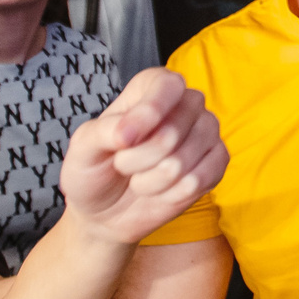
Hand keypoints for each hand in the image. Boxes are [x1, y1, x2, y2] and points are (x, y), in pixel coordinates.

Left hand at [58, 67, 228, 244]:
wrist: (105, 213)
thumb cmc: (94, 171)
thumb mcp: (83, 148)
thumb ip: (102, 131)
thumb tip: (127, 132)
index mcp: (151, 88)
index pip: (167, 86)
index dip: (150, 112)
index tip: (124, 140)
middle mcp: (184, 104)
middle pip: (176, 127)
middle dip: (142, 158)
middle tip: (124, 166)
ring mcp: (205, 132)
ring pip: (188, 156)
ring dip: (155, 180)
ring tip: (140, 181)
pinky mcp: (216, 162)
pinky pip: (205, 176)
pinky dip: (175, 193)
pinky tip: (161, 193)